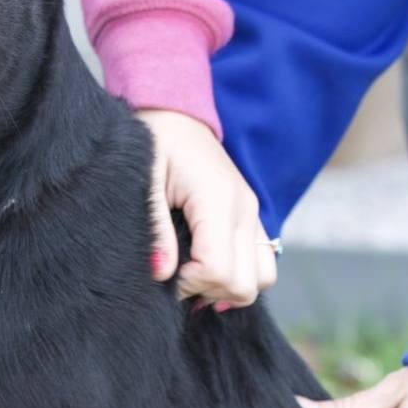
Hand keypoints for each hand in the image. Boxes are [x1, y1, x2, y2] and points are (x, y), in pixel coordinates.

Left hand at [137, 108, 277, 304]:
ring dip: (227, 288)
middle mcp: (245, 210)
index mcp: (218, 200)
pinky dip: (238, 277)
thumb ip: (155, 230)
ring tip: (194, 277)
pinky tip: (207, 272)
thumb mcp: (145, 182)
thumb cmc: (155, 144)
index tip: (165, 274)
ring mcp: (253, 215)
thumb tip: (161, 274)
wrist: (177, 116)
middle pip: (244, 284)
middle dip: (207, 291)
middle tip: (176, 278)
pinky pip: (262, 264)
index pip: (218, 269)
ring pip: (261, 279)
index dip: (189, 284)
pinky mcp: (252, 218)